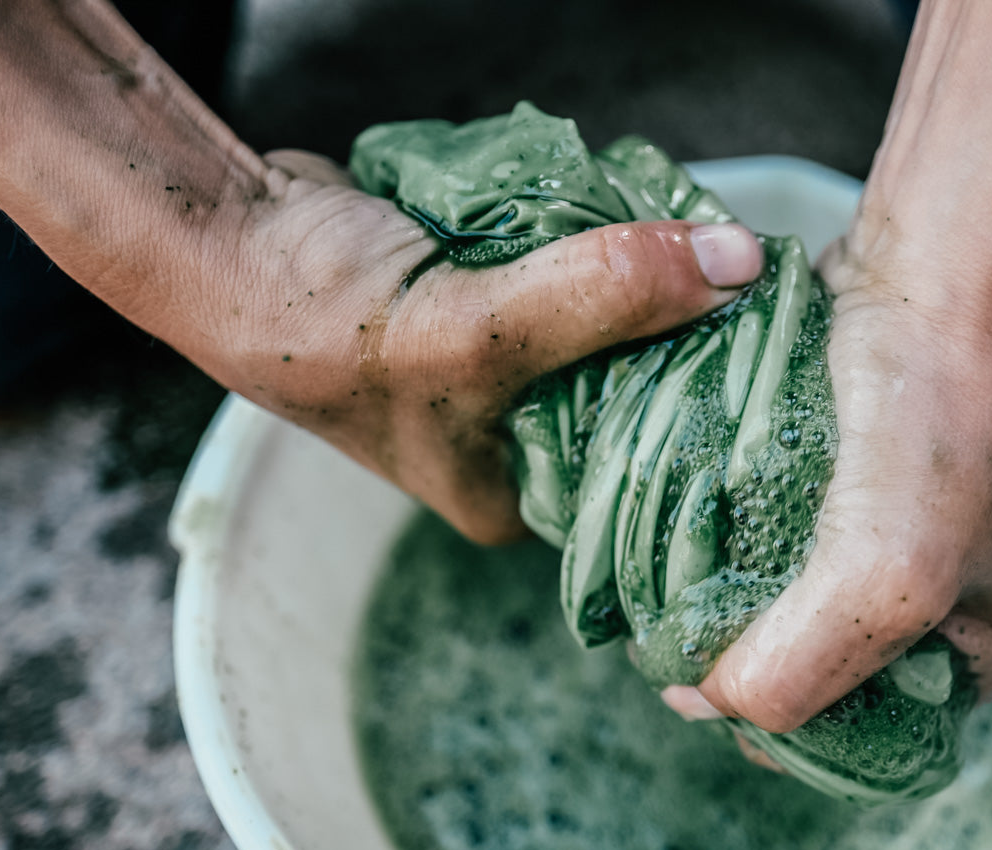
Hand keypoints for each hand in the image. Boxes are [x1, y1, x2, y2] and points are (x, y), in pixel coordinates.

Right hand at [199, 151, 761, 541]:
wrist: (227, 236)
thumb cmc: (321, 321)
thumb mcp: (477, 329)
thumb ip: (603, 296)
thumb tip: (736, 262)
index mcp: (507, 494)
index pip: (639, 466)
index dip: (702, 408)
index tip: (764, 346)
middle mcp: (509, 443)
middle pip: (630, 385)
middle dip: (676, 330)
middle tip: (739, 278)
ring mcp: (500, 369)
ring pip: (605, 322)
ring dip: (637, 275)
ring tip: (696, 237)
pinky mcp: (492, 301)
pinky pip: (572, 275)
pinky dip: (594, 240)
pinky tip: (632, 213)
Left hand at [666, 237, 991, 731]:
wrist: (939, 264)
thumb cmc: (942, 418)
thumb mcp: (889, 575)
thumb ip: (799, 669)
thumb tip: (700, 701)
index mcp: (987, 657)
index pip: (861, 737)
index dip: (779, 719)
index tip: (710, 674)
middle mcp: (947, 609)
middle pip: (817, 671)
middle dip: (750, 652)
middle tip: (686, 618)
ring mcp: (895, 543)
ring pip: (785, 605)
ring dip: (730, 595)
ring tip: (680, 573)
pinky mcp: (846, 486)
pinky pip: (773, 541)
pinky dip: (730, 539)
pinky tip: (692, 529)